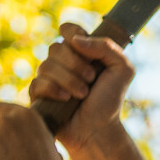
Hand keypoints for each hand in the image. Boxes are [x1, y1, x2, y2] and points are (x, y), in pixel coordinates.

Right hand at [29, 23, 133, 149]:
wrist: (98, 130)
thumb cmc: (110, 100)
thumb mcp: (121, 69)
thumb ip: (107, 47)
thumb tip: (76, 41)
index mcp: (81, 52)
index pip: (68, 30)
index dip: (71, 32)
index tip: (80, 45)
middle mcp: (62, 62)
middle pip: (56, 48)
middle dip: (75, 64)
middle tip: (91, 80)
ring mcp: (48, 78)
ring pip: (46, 66)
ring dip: (68, 80)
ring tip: (82, 95)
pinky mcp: (38, 95)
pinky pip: (37, 84)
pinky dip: (53, 90)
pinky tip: (66, 100)